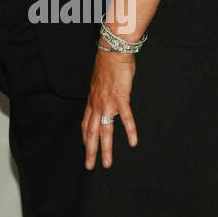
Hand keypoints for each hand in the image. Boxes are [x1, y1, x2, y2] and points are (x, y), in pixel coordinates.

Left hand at [82, 49, 137, 168]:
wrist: (113, 50)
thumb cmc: (109, 62)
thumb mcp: (100, 81)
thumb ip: (102, 92)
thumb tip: (105, 96)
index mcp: (92, 100)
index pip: (85, 124)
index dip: (85, 138)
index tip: (86, 148)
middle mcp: (97, 104)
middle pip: (91, 132)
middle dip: (90, 151)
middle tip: (90, 166)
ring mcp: (108, 102)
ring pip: (105, 131)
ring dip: (105, 149)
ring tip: (107, 163)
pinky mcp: (121, 98)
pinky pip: (125, 118)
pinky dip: (129, 130)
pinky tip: (133, 142)